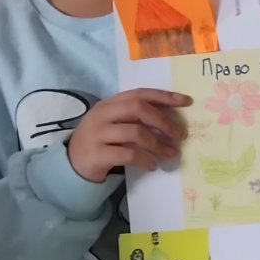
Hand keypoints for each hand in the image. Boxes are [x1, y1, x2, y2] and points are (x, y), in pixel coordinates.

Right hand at [67, 88, 190, 182]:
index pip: (139, 94)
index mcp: (109, 104)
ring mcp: (97, 134)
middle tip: (180, 134)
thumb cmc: (102, 142)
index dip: (164, 96)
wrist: (73, 163)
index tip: (186, 101)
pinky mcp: (97, 154)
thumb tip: (173, 120)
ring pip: (135, 132)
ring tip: (171, 153)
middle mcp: (102, 115)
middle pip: (138, 108)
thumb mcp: (116, 124)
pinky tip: (152, 165)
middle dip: (163, 121)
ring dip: (158, 144)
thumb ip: (136, 118)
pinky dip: (144, 159)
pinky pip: (128, 154)